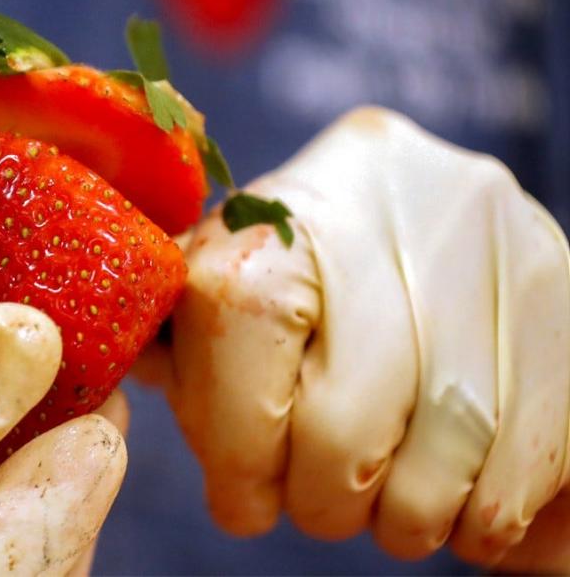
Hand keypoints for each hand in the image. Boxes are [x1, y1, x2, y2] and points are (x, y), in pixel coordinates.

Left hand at [150, 107, 569, 569]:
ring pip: (448, 453)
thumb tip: (183, 419)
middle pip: (344, 423)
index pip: (241, 323)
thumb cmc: (293, 265)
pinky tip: (462, 506)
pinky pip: (535, 451)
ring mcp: (493, 245)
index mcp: (285, 206)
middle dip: (324, 499)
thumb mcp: (223, 286)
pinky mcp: (563, 290)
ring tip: (392, 508)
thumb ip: (184, 342)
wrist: (412, 199)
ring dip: (411, 515)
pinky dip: (490, 509)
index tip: (240, 501)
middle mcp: (394, 207)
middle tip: (322, 503)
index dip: (234, 444)